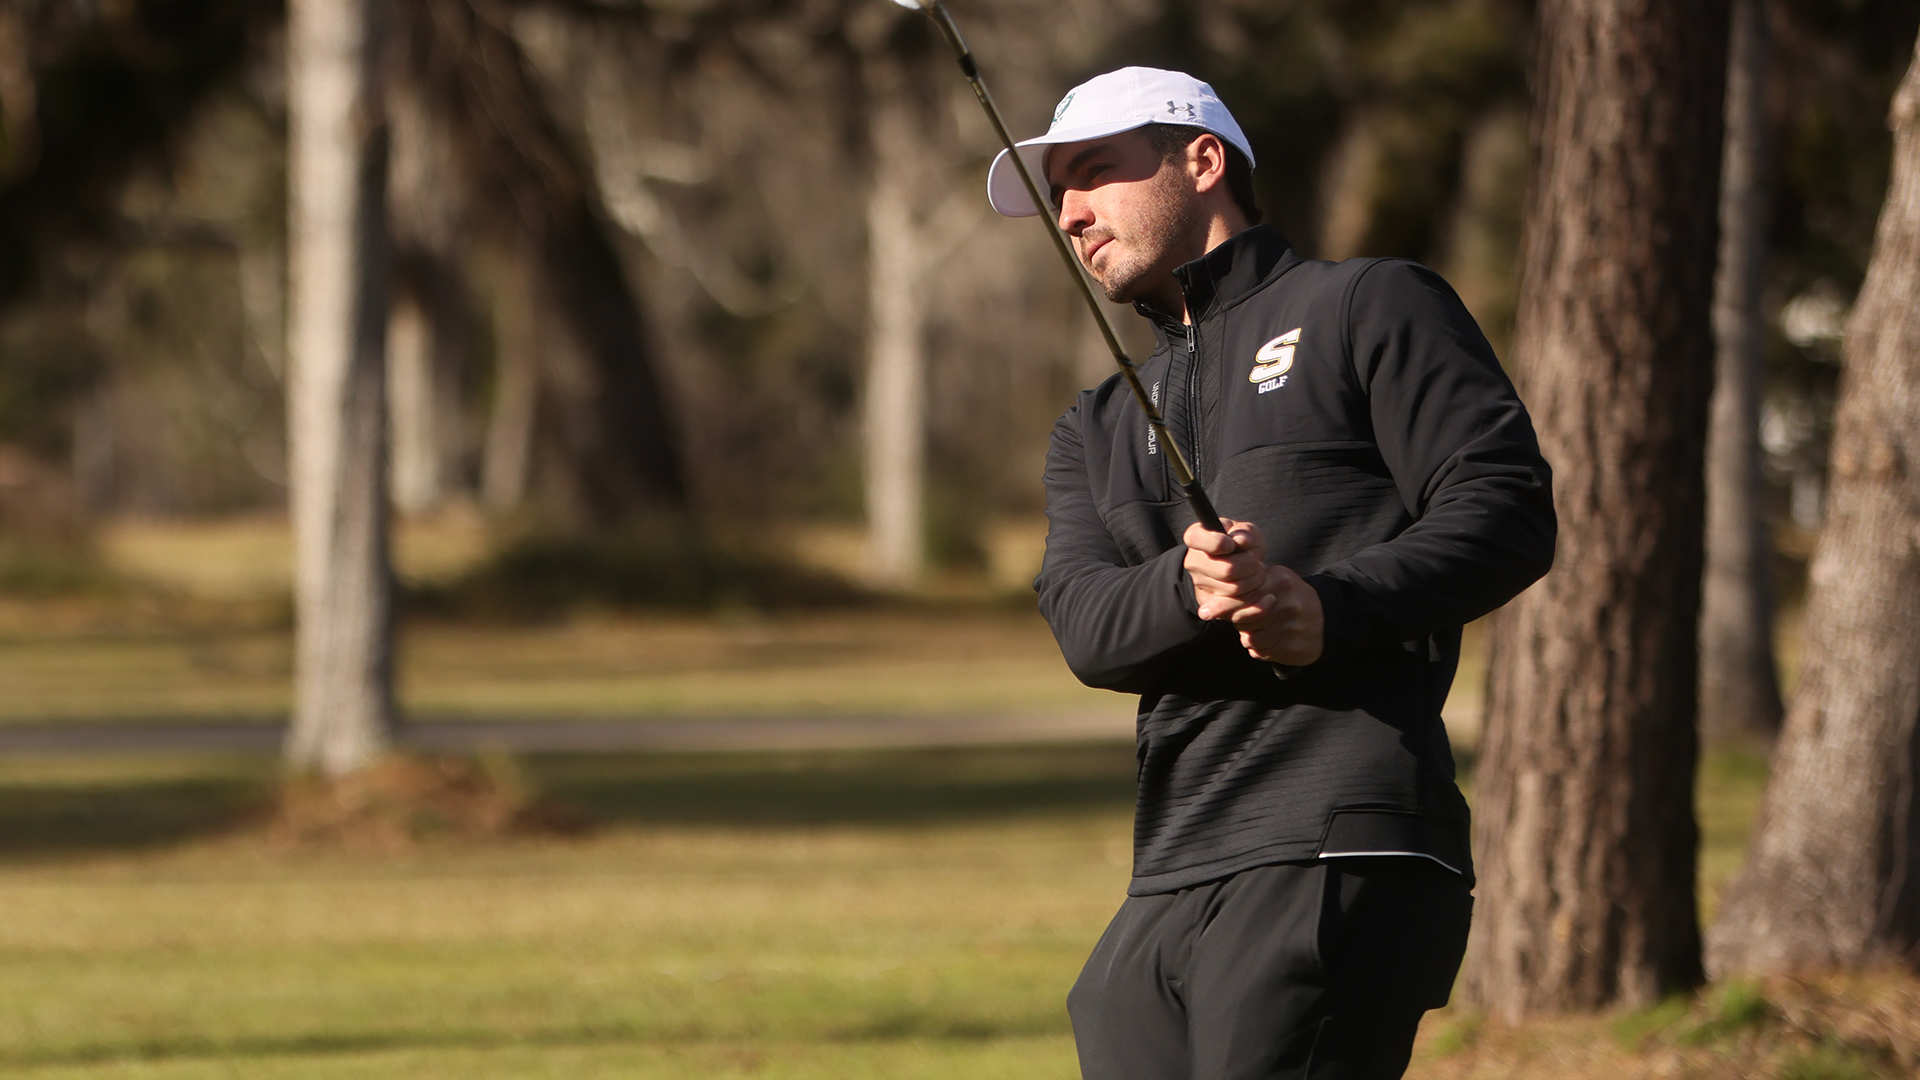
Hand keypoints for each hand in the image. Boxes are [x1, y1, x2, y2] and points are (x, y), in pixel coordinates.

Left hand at [1183, 519, 1324, 666]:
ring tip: (1262, 628)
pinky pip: (1261, 652)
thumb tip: (1213, 598)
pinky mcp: (1293, 648)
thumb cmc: (1291, 597)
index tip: (1204, 612)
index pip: (1242, 594)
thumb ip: (1248, 584)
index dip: (1221, 605)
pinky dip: (1260, 648)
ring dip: (1250, 636)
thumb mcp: (1274, 580)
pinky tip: (1271, 639)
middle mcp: (1285, 603)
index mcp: (1279, 581)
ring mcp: (1290, 627)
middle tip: (1243, 619)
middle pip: (1243, 618)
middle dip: (1238, 620)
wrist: (1327, 620)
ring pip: (1250, 638)